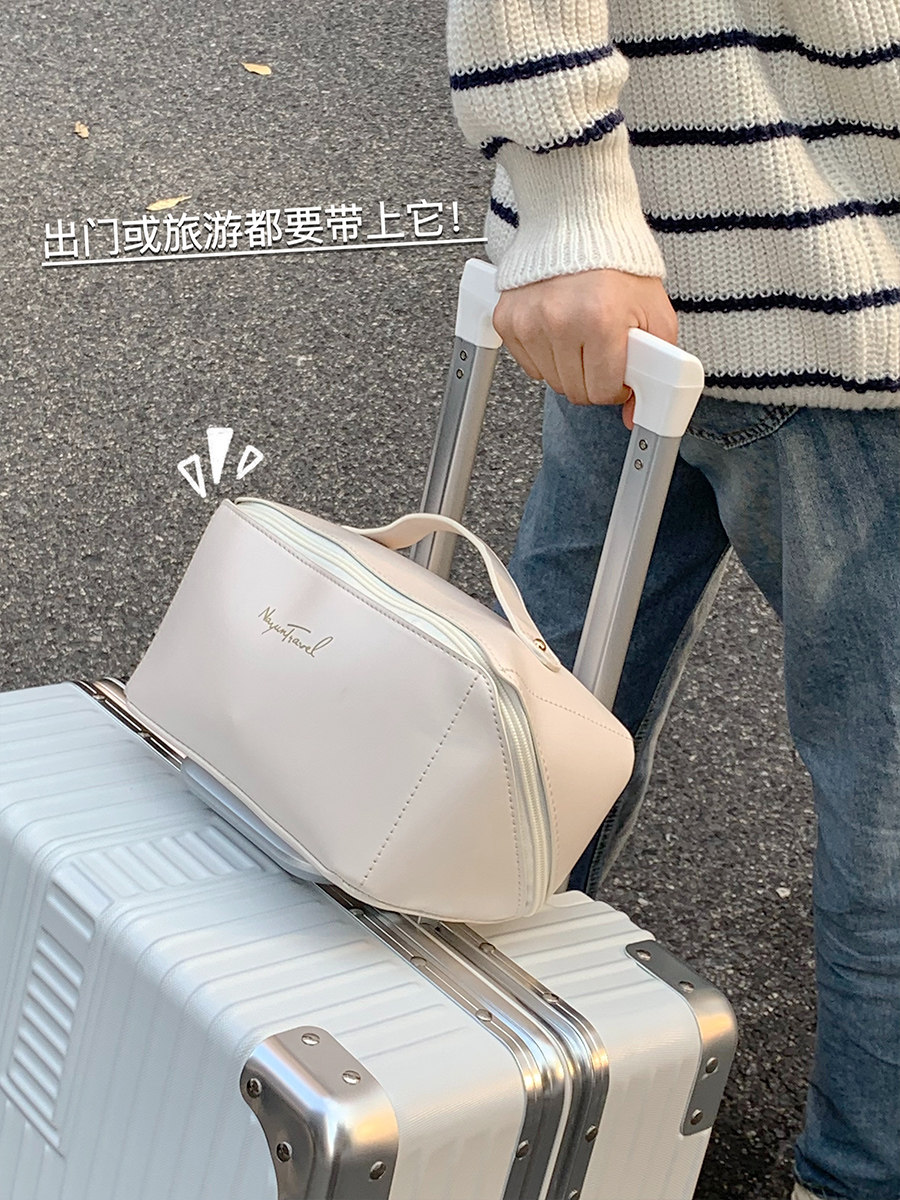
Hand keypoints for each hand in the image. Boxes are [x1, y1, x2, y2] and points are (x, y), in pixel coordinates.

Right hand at [491, 269, 677, 428]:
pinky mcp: (508, 319)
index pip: (603, 390)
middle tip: (603, 351)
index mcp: (600, 321)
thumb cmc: (618, 266)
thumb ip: (655, 366)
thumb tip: (632, 413)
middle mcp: (560, 322)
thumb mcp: (654, 314)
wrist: (578, 225)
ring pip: (551, 381)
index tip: (620, 372)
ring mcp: (529, 321)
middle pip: (575, 391)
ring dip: (569, 368)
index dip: (617, 387)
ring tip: (581, 335)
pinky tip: (558, 330)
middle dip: (593, 379)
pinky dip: (545, 355)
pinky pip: (528, 365)